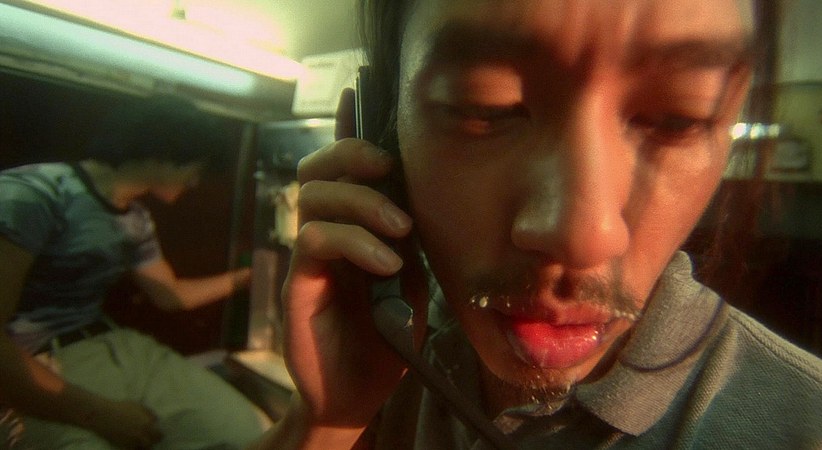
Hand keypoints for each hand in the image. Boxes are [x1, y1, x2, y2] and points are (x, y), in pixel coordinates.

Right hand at [85, 399, 161, 448]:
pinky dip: (136, 448)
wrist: (103, 415)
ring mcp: (132, 442)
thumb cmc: (121, 407)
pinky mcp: (123, 446)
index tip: (158, 433)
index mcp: (147, 424)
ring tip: (144, 442)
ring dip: (145, 446)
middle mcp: (142, 435)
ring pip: (144, 449)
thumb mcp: (138, 406)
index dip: (159, 435)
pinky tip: (135, 444)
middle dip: (153, 441)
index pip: (159, 435)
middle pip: (153, 443)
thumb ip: (149, 413)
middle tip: (152, 439)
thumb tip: (156, 420)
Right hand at [280, 89, 423, 433]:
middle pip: (317, 169)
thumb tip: (417, 195)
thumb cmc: (385, 338)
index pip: (343, 168)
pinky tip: (385, 262)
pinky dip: (354, 241)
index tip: (362, 93)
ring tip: (399, 230)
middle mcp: (325, 234)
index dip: (349, 129)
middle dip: (351, 153)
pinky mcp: (298, 284)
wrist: (357, 395)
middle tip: (387, 167)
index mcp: (353, 228)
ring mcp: (308, 258)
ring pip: (314, 197)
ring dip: (361, 202)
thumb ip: (407, 240)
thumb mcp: (410, 282)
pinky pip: (314, 240)